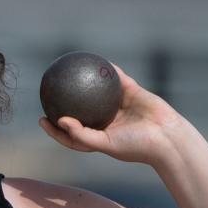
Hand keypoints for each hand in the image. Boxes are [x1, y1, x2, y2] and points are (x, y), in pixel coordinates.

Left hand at [38, 64, 186, 164]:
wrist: (166, 137)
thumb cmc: (135, 146)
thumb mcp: (105, 143)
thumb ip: (82, 134)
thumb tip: (59, 121)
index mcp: (99, 136)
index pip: (72, 133)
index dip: (56, 128)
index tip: (41, 119)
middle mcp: (107, 121)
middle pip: (82, 110)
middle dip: (66, 101)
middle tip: (50, 92)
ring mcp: (119, 106)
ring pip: (98, 91)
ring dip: (86, 81)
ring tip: (71, 69)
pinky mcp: (132, 92)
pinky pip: (116, 78)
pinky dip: (108, 70)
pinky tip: (97, 61)